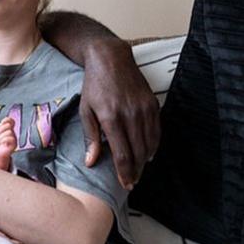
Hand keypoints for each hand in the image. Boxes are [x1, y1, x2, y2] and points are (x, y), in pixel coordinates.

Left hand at [0, 117, 16, 170]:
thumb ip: (3, 124)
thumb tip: (9, 118)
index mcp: (9, 128)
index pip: (10, 120)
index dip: (5, 121)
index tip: (1, 125)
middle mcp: (13, 132)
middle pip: (8, 125)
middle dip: (1, 130)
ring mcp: (14, 138)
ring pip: (9, 132)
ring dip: (1, 137)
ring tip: (0, 141)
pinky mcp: (14, 144)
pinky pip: (11, 138)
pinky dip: (4, 140)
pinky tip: (2, 143)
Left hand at [80, 39, 159, 189]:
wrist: (110, 59)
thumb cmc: (94, 86)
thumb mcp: (85, 111)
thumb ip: (90, 138)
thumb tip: (91, 163)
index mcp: (112, 119)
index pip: (123, 155)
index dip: (125, 173)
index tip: (126, 184)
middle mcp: (131, 115)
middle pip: (139, 153)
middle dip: (136, 171)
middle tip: (132, 182)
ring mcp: (144, 109)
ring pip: (150, 143)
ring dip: (146, 160)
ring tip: (139, 170)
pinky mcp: (153, 104)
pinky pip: (157, 131)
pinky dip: (154, 144)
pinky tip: (148, 152)